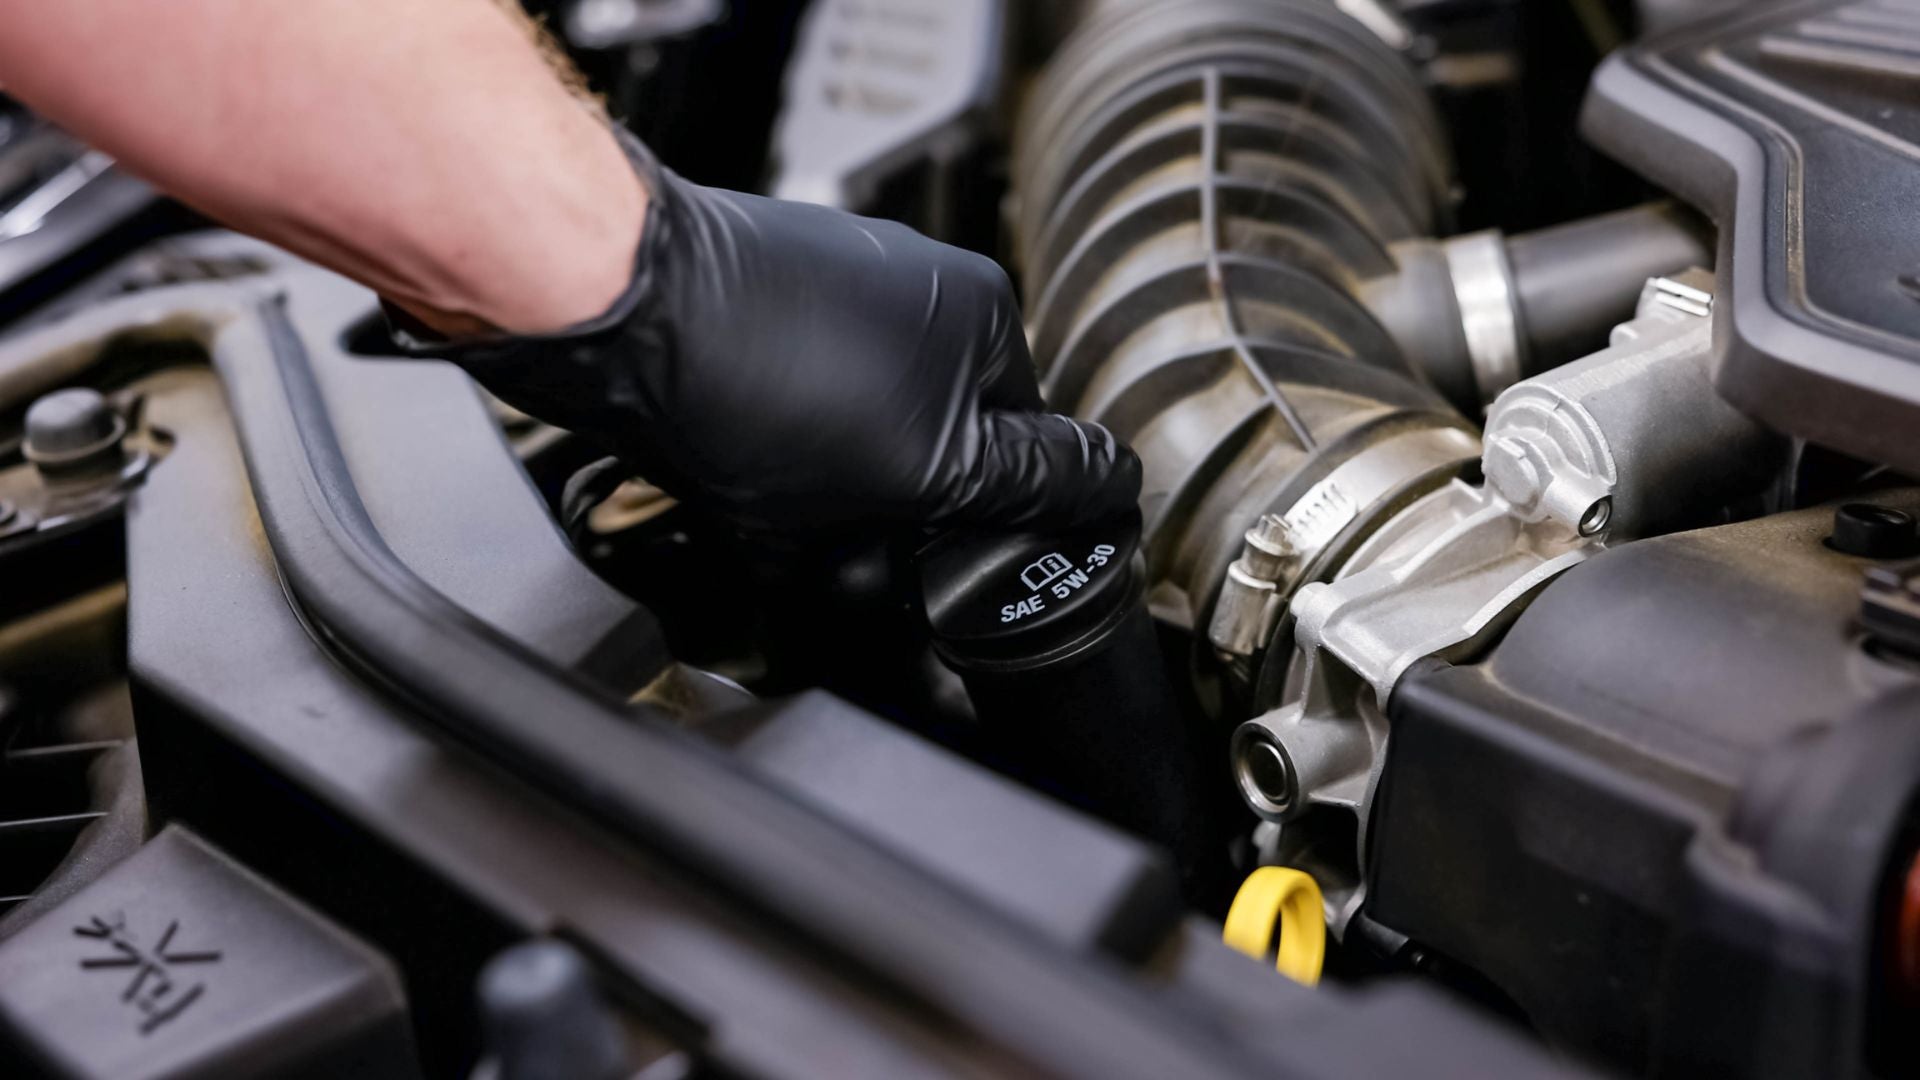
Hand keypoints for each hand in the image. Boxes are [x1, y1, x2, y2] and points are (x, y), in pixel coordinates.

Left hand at [403, 135, 1140, 533]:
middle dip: (900, 514)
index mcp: (982, 317)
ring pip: (860, 446)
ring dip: (830, 503)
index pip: (1029, 450)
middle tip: (858, 553)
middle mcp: (915, 295)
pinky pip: (792, 423)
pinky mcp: (759, 322)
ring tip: (775, 518)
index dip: (992, 521)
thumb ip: (1028, 484)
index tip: (963, 560)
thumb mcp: (928, 465)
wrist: (612, 313)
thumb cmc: (755, 369)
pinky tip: (732, 485)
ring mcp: (832, 303)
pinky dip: (772, 470)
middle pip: (937, 450)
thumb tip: (1114, 485)